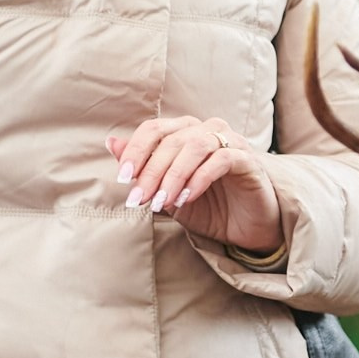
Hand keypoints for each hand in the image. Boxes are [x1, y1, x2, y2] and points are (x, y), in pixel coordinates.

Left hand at [107, 118, 284, 255]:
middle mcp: (208, 130)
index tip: (124, 178)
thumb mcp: (168, 192)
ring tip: (163, 201)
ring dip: (173, 175)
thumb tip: (111, 142)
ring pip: (194, 146)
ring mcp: (231, 142)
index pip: (154, 129)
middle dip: (151, 171)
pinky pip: (221, 159)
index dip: (135, 150)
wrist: (246, 229)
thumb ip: (143, 169)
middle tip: (140, 199)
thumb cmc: (209, 207)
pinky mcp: (247, 160)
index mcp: (186, 133)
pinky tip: (187, 198)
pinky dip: (199, 178)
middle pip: (172, 139)